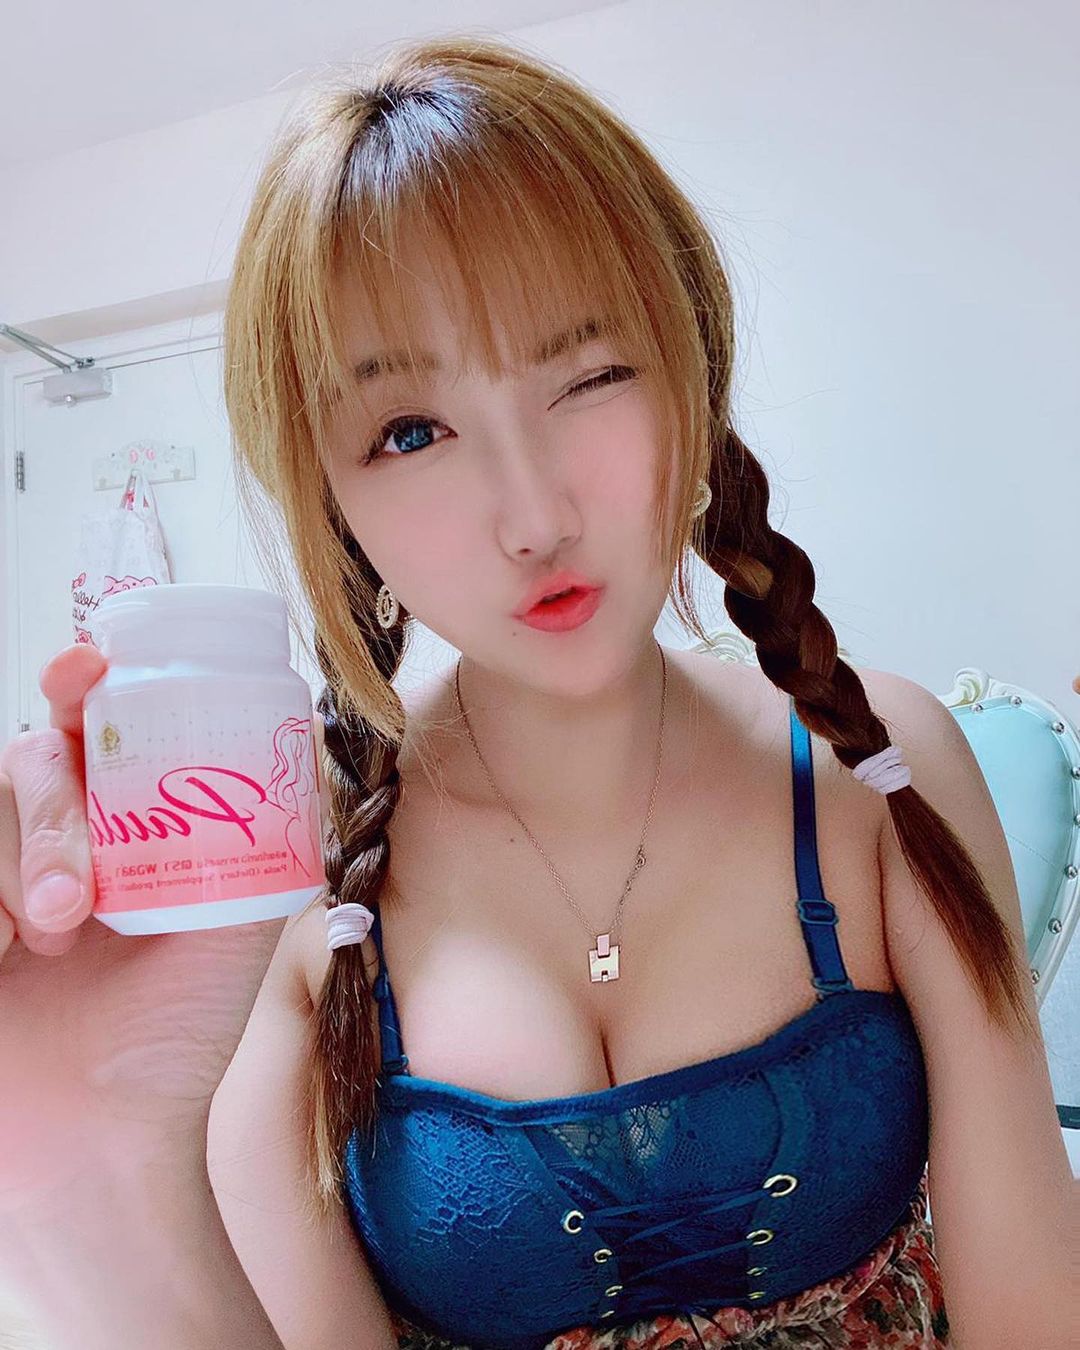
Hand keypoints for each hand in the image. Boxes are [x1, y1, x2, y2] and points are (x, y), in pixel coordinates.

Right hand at [0, 643, 288, 1239]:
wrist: (104, 1136)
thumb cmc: (178, 1030)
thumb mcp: (243, 921)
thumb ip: (268, 835)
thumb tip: (299, 747)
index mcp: (117, 825)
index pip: (86, 726)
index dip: (80, 683)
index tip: (86, 668)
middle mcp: (47, 839)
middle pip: (25, 758)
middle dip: (49, 817)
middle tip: (74, 906)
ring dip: (12, 868)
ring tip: (47, 945)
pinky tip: (2, 961)